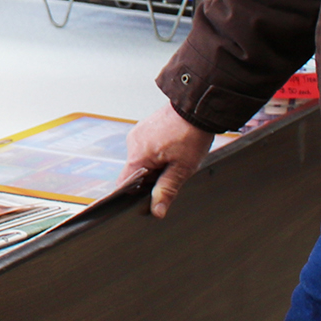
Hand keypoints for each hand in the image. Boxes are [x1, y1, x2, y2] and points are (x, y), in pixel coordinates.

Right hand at [120, 103, 212, 218]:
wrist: (196, 108)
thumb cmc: (190, 136)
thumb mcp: (182, 169)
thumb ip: (166, 190)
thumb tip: (156, 211)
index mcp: (138, 156)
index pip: (124, 184)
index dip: (136, 193)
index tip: (150, 195)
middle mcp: (133, 143)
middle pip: (135, 172)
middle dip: (151, 177)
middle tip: (172, 172)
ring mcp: (138, 132)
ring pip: (142, 158)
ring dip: (155, 163)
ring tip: (175, 156)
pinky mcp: (145, 126)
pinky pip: (146, 146)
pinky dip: (157, 151)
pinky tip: (173, 147)